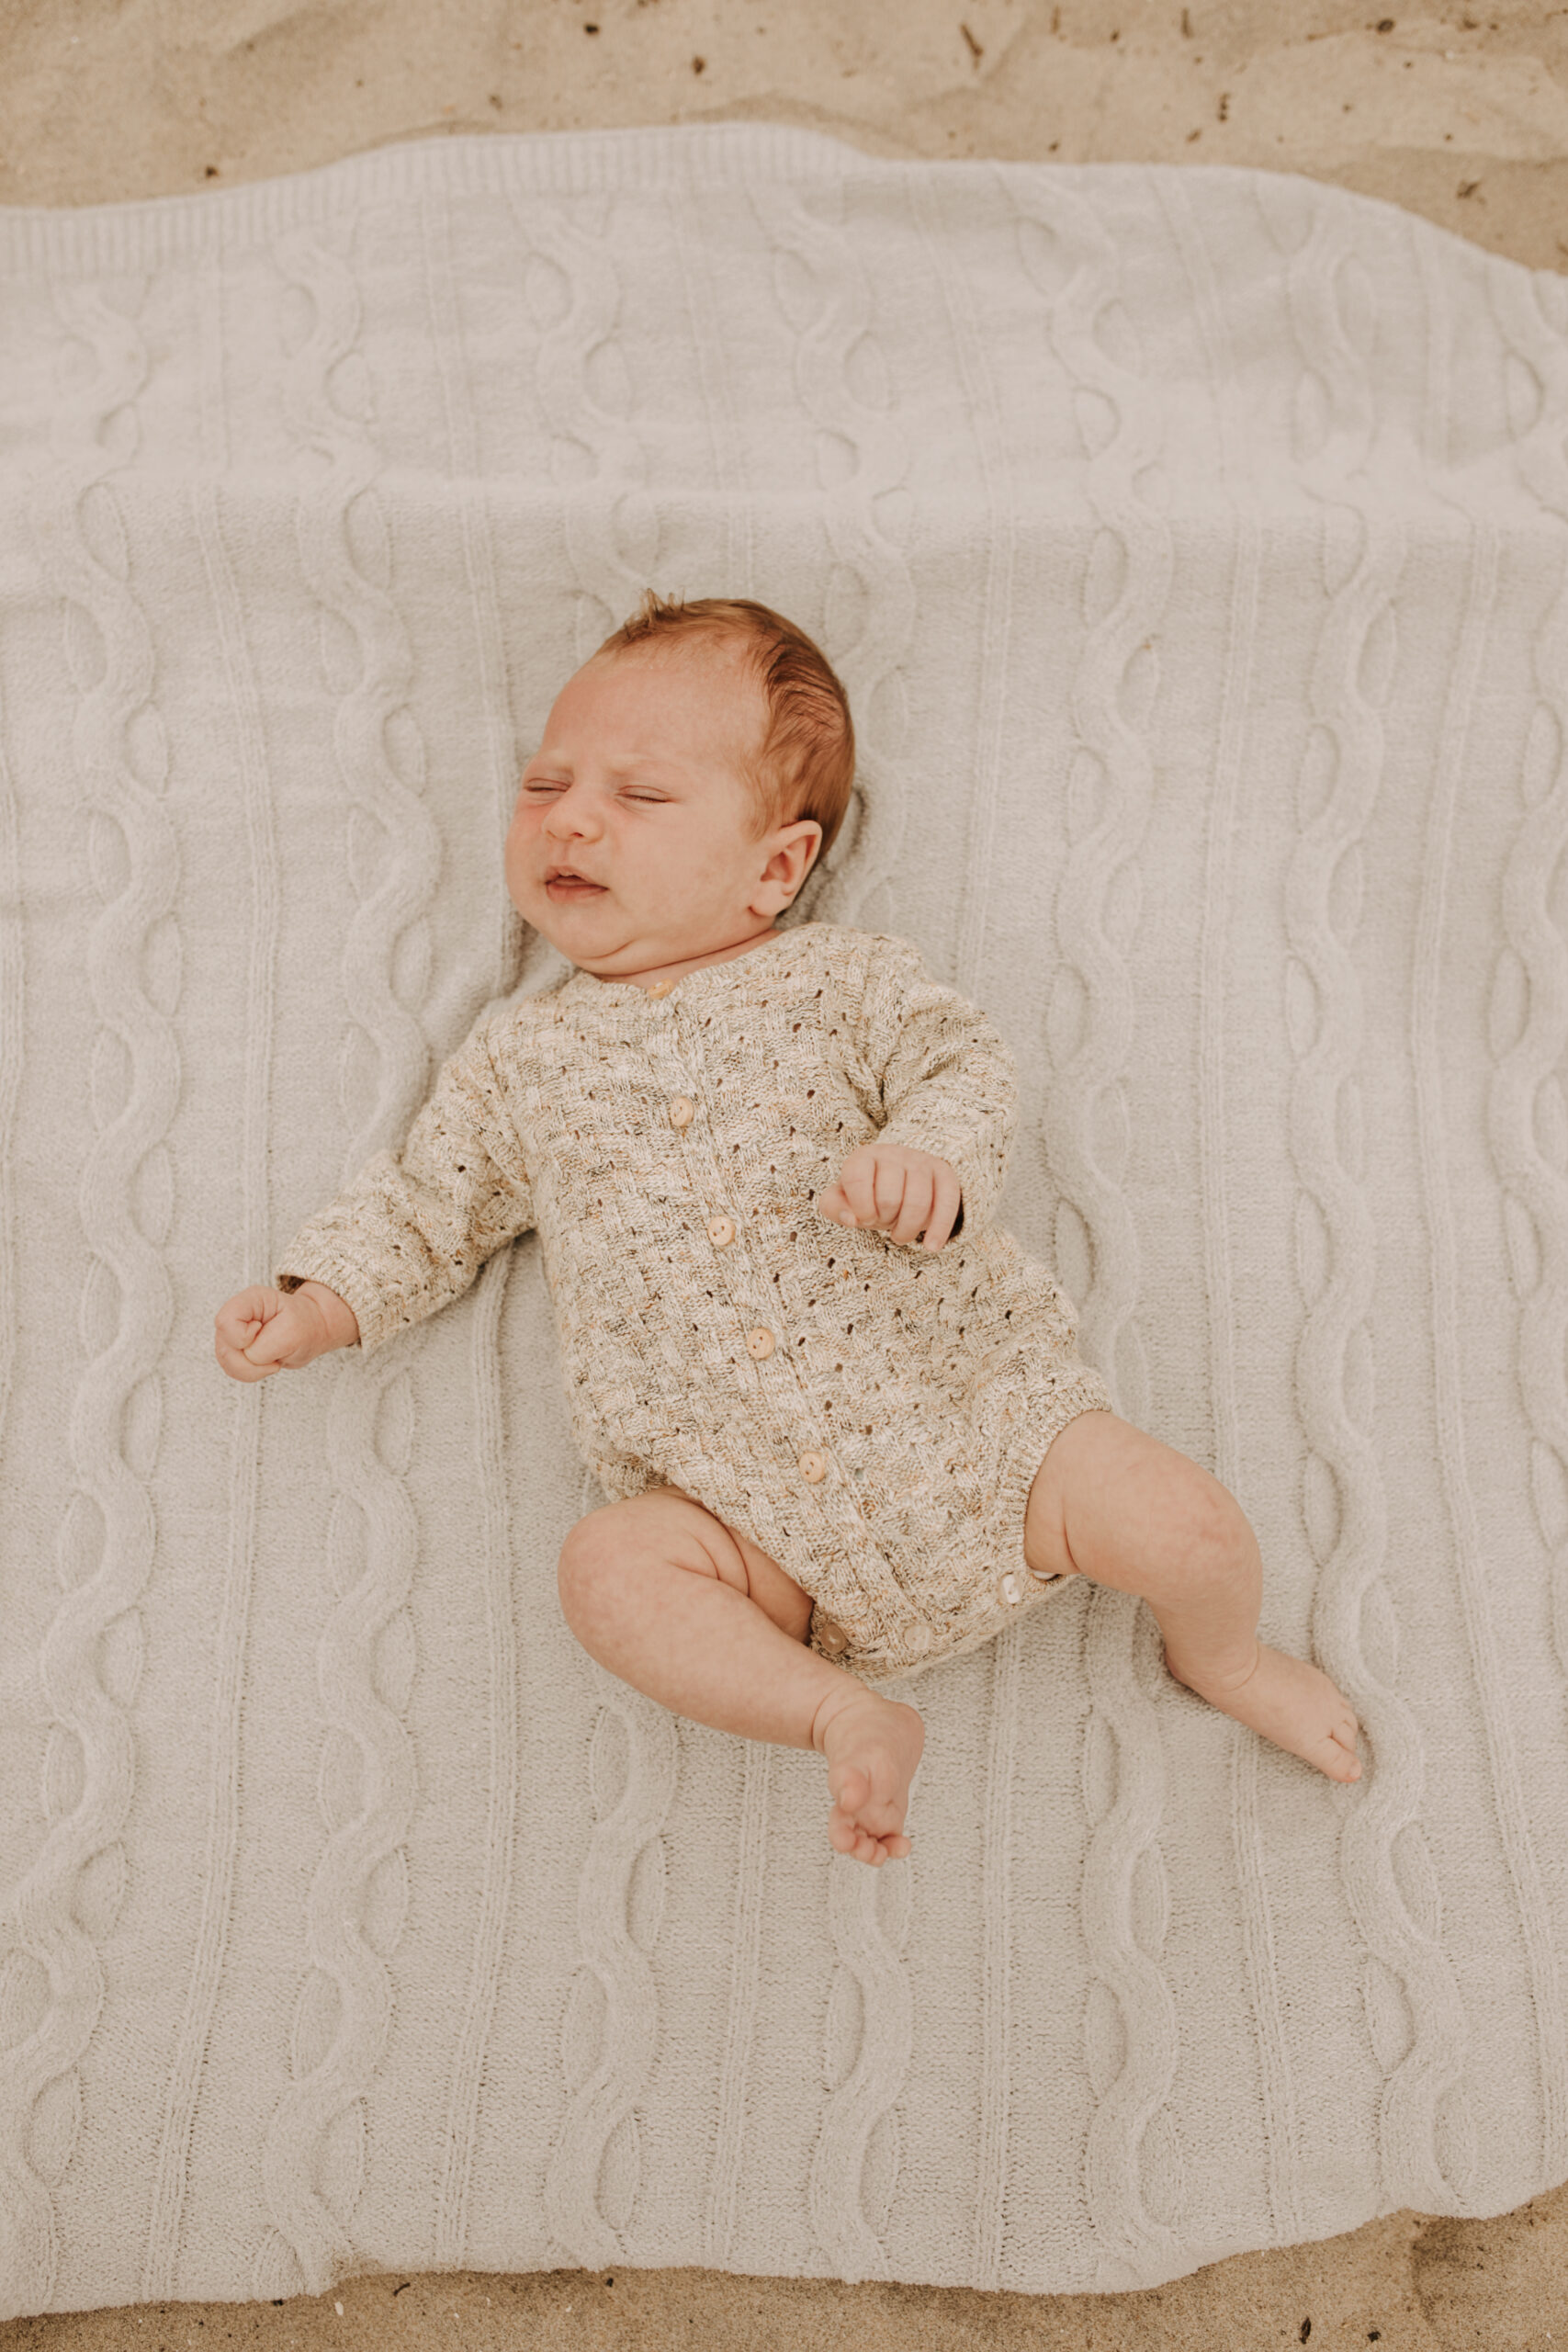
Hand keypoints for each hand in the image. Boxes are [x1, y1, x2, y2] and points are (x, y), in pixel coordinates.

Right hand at [213, 1282, 357, 1381]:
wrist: (311, 1331)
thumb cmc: (304, 1326)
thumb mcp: (293, 1332)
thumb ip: (265, 1346)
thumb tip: (246, 1357)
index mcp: (250, 1300)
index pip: (226, 1322)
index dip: (243, 1337)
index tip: (265, 1334)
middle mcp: (237, 1315)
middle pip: (224, 1347)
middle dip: (250, 1363)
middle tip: (275, 1360)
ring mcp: (232, 1333)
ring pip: (226, 1361)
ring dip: (252, 1370)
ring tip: (272, 1362)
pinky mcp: (233, 1349)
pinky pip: (232, 1369)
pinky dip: (250, 1373)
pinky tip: (266, 1364)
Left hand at [817, 1144, 961, 1252]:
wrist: (900, 1181)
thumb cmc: (868, 1195)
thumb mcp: (843, 1199)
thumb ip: (834, 1207)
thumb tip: (850, 1218)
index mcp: (864, 1157)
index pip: (857, 1179)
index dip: (861, 1208)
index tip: (864, 1219)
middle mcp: (892, 1154)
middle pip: (889, 1197)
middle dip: (885, 1221)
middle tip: (885, 1222)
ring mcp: (920, 1162)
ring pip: (918, 1202)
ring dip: (908, 1230)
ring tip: (901, 1235)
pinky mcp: (944, 1173)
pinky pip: (947, 1202)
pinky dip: (939, 1229)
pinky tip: (932, 1246)